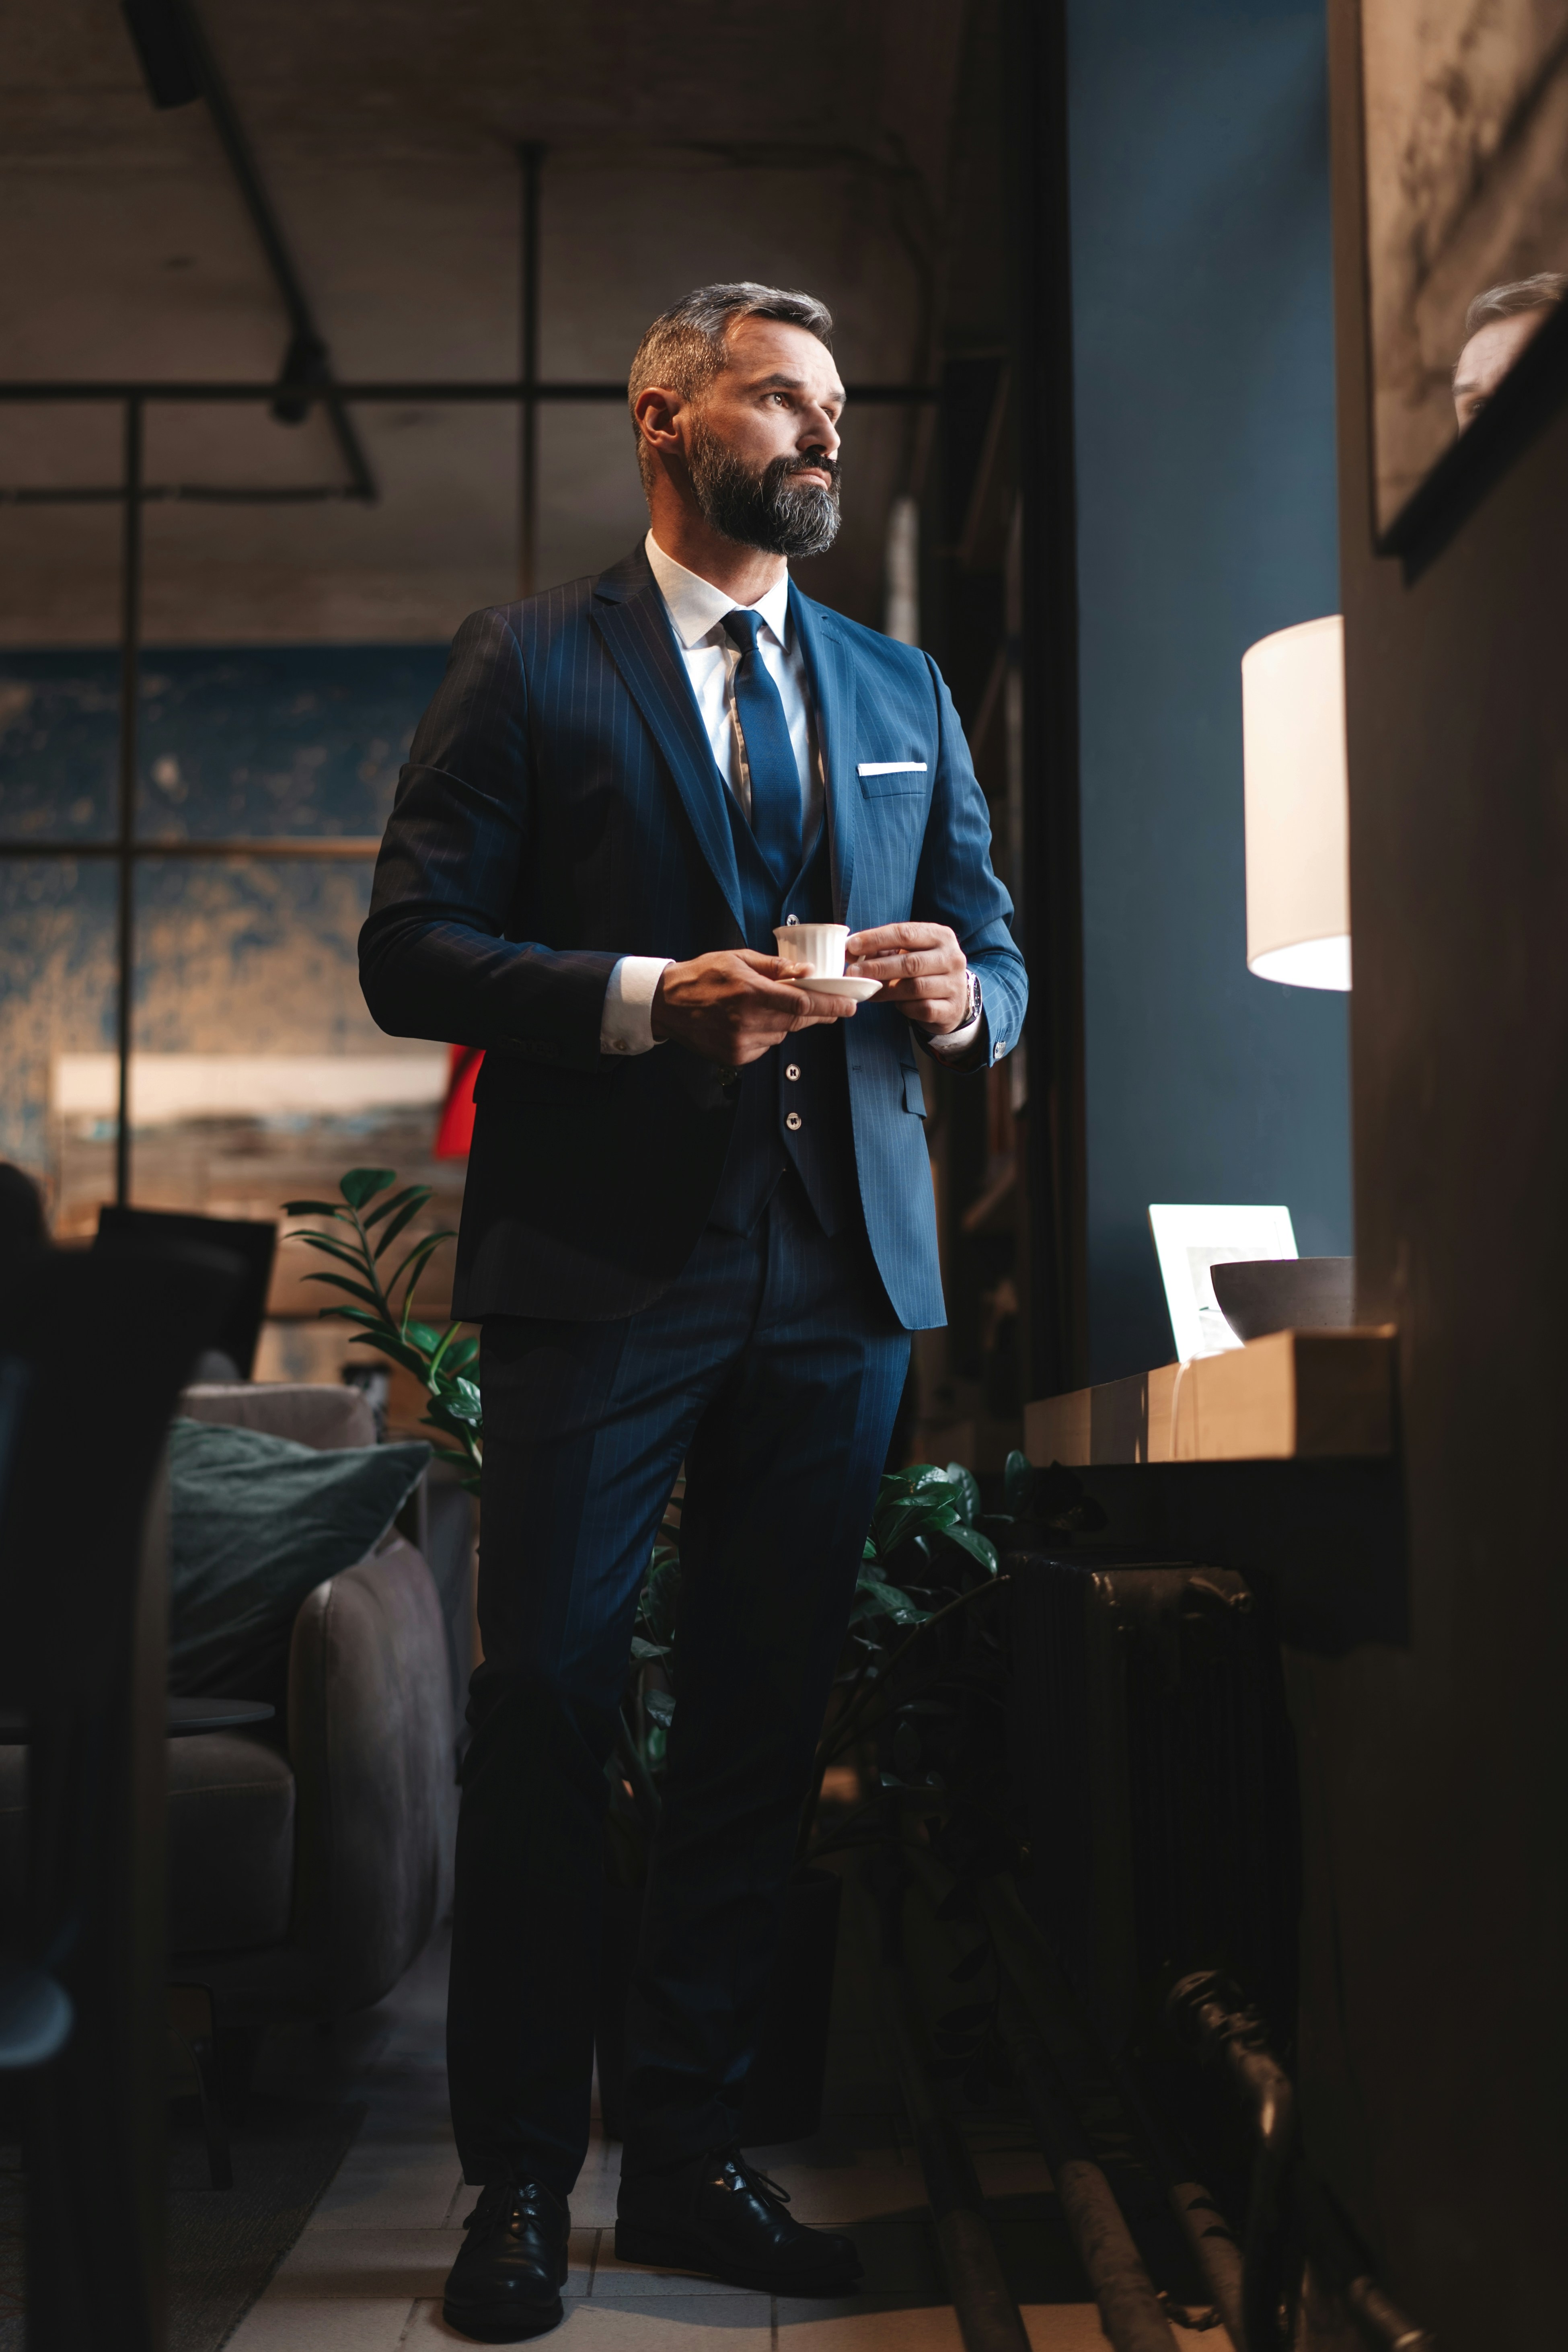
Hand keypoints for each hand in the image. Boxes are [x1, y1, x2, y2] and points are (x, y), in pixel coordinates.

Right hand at [651, 949, 857, 1066]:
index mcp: (750, 993)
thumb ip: (774, 967)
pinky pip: (766, 1045)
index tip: (850, 1005)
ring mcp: (742, 1043)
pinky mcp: (736, 1057)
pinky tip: (750, 1020)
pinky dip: (767, 1032)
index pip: (802, 1002)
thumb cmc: (702, 976)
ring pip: (782, 1033)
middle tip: (834, 1006)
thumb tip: (807, 972)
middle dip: (818, 1012)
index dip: (830, 1005)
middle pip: (797, 1020)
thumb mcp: (737, 958)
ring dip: (786, 1020)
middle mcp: (748, 1021)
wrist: (665, 1003)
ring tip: (768, 1005)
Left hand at [845, 922, 969, 1034]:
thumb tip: (850, 951)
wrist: (954, 998)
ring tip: (868, 990)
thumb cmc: (924, 970)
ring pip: (915, 987)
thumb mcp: (908, 953)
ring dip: (887, 989)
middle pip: (910, 962)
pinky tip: (895, 1004)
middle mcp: (952, 957)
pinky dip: (904, 1007)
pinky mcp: (951, 1008)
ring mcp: (954, 984)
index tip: (852, 945)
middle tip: (853, 972)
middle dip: (878, 967)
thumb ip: (882, 950)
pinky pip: (922, 1008)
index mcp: (940, 936)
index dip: (876, 939)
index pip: (905, 933)